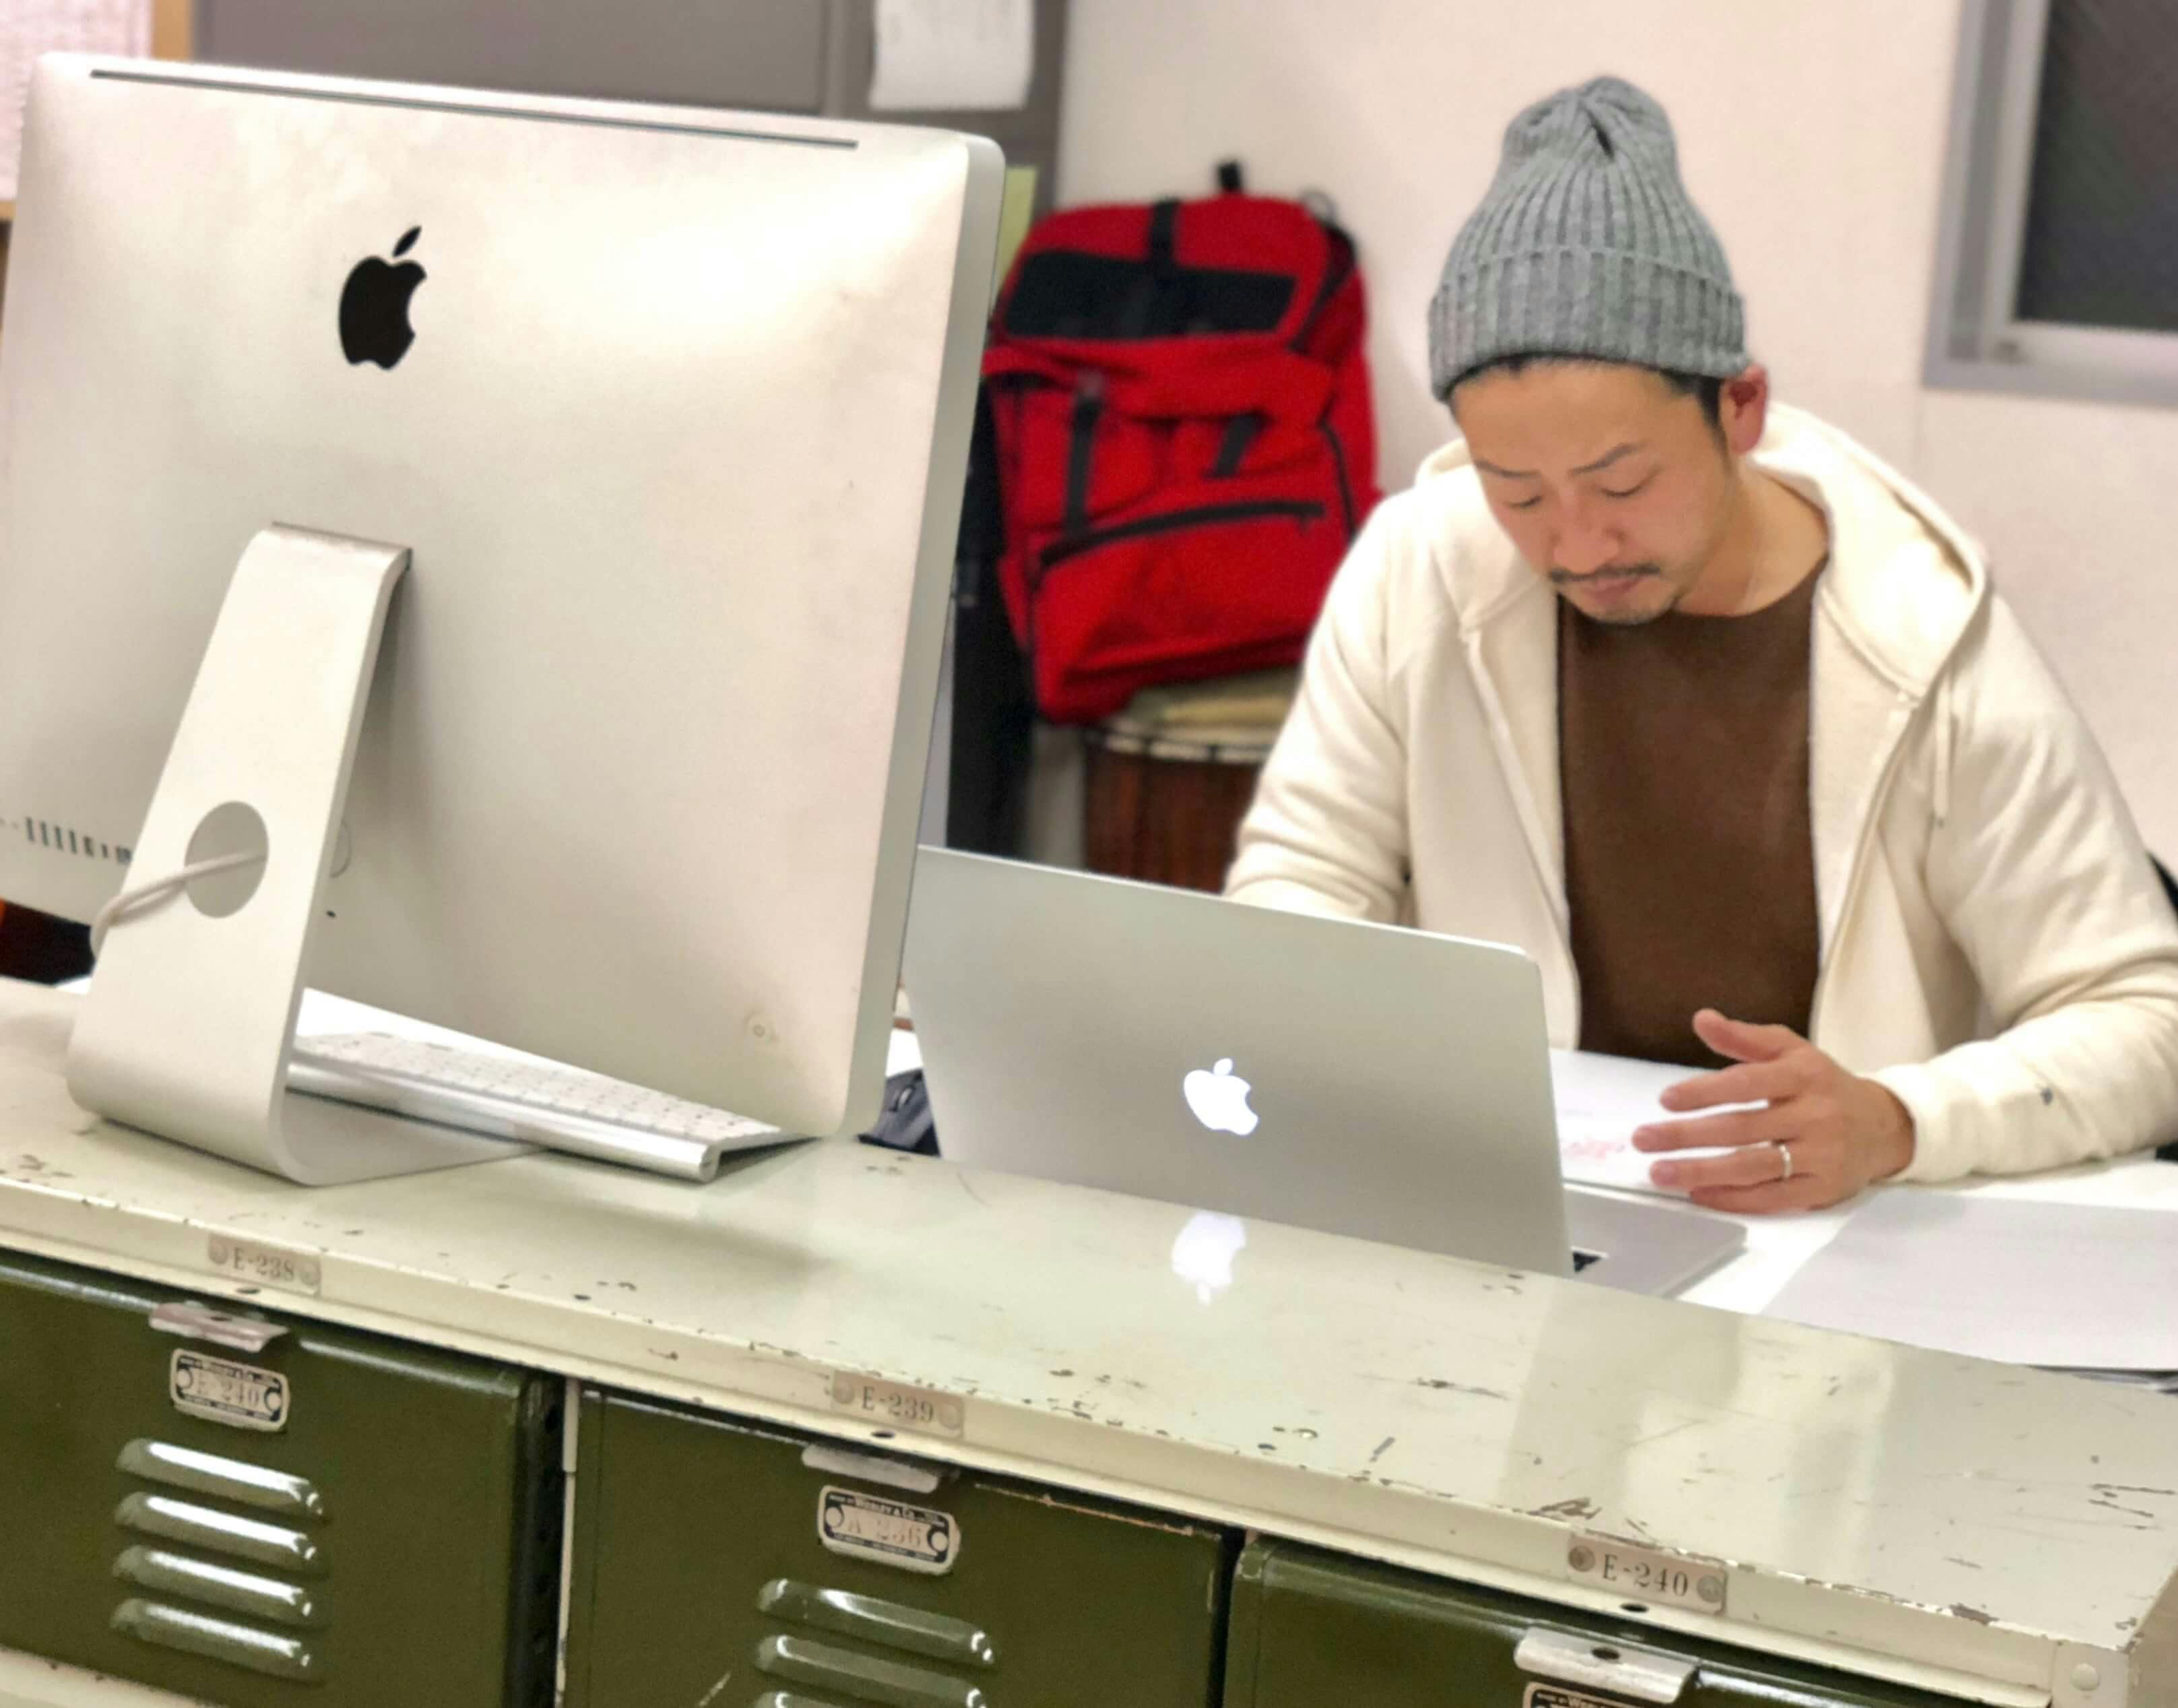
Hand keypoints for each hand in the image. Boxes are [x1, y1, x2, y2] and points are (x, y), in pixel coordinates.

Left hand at [1631, 1010, 1915, 1212]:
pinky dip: (1732, 1198)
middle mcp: (1815, 1116)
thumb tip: (1701, 1019)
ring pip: (1753, 1167)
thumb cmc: (1823, 1085)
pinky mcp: (1822, 1190)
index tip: (1666, 1100)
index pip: (1748, 1084)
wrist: (1885, 1126)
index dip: (1705, 1092)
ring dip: (1701, 1172)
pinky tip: (1697, 1194)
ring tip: (1660, 1172)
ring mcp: (1821, 1156)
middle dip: (1687, 1136)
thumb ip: (1745, 1037)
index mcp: (1804, 1076)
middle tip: (1644, 1139)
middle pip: (1742, 1129)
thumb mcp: (1792, 1051)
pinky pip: (1771, 1198)